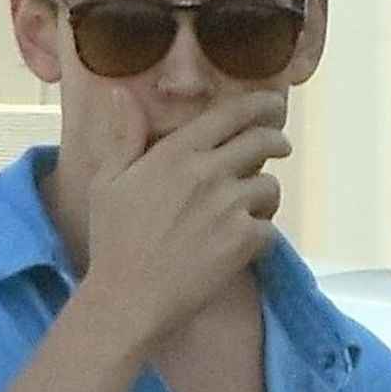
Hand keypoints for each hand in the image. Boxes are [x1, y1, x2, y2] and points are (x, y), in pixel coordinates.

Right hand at [82, 88, 290, 351]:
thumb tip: (122, 94)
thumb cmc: (113, 241)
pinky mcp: (243, 241)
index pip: (230, 114)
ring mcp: (229, 206)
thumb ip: (125, 136)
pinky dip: (262, 234)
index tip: (273, 104)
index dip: (259, 105)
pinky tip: (244, 242)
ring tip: (254, 206)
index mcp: (177, 152)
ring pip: (270, 187)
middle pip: (262, 142)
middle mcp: (208, 172)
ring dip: (266, 195)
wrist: (129, 298)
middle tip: (282, 147)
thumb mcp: (108, 181)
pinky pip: (270, 228)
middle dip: (277, 141)